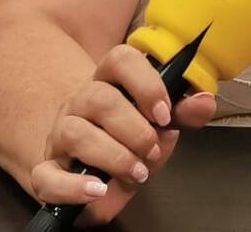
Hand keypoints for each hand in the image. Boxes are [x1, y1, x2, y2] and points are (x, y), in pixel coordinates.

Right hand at [28, 43, 217, 226]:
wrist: (97, 165)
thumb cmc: (133, 137)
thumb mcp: (162, 124)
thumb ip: (184, 112)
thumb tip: (205, 101)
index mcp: (111, 81)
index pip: (120, 59)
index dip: (145, 84)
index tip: (165, 114)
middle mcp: (81, 101)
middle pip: (99, 98)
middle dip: (135, 129)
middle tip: (153, 150)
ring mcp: (61, 133)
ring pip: (75, 132)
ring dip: (114, 156)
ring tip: (136, 173)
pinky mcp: (47, 169)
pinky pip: (45, 176)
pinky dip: (72, 187)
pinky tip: (98, 190)